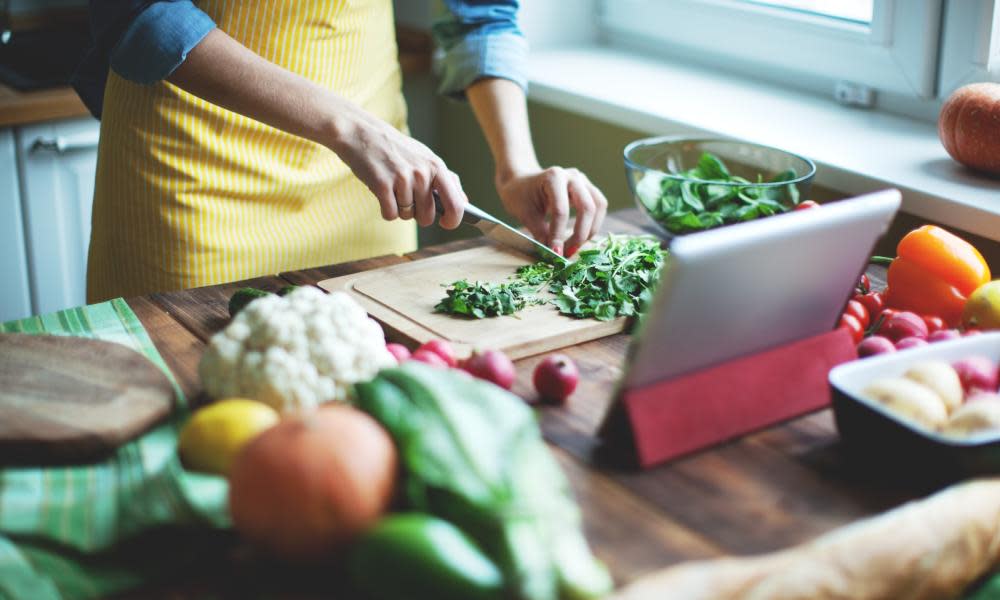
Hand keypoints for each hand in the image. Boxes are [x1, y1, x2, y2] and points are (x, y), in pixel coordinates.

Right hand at [327, 104, 466, 228]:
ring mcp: (403, 179)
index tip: (446, 223)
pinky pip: (390, 214)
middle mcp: (422, 173)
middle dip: (417, 214)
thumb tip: (464, 203)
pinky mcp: (382, 185)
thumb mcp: (425, 157)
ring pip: (407, 216)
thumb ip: (446, 179)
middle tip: (406, 196)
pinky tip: (382, 192)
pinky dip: (385, 209)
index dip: (453, 220)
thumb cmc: (394, 148)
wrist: (359, 132)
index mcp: (436, 166)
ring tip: (392, 187)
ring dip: (399, 208)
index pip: (456, 204)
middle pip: (427, 216)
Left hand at [497, 166, 607, 255]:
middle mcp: (572, 176)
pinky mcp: (588, 189)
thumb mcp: (524, 214)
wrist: (522, 182)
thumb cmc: (520, 195)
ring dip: (591, 230)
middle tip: (568, 252)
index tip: (555, 253)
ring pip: (599, 206)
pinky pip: (599, 207)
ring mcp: (583, 181)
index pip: (561, 210)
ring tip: (575, 246)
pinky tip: (581, 236)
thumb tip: (554, 253)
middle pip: (587, 207)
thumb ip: (540, 232)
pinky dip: (593, 224)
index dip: (559, 234)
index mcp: (553, 177)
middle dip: (580, 234)